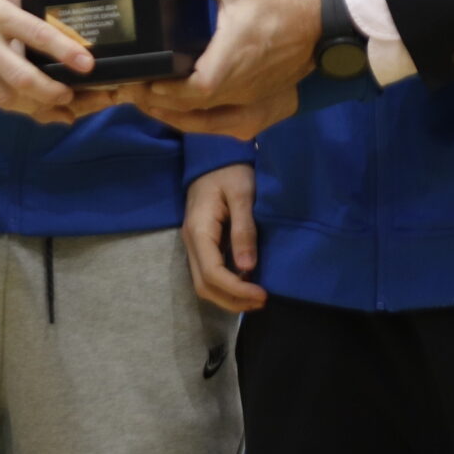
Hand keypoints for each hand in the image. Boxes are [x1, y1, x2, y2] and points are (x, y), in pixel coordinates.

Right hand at [0, 0, 92, 122]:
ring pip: (7, 98)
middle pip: (23, 78)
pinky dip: (13, 107)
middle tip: (74, 93)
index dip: (64, 50)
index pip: (35, 34)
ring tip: (58, 105)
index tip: (87, 62)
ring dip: (35, 106)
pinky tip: (30, 107)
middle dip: (53, 92)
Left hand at [128, 0, 316, 140]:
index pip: (195, 88)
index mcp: (230, 60)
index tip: (147, 81)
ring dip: (178, 111)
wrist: (315, 28)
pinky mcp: (255, 103)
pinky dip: (197, 113)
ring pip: (205, 117)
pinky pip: (219, 117)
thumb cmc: (275, 7)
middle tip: (137, 89)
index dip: (168, 90)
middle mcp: (238, 87)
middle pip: (193, 109)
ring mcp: (247, 99)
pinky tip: (182, 101)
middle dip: (162, 103)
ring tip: (153, 97)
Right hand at [183, 164, 266, 310]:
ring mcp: (194, 243)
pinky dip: (227, 285)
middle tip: (262, 301)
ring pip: (204, 283)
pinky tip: (247, 283)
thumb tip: (248, 268)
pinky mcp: (202, 243)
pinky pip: (209, 272)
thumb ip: (244, 229)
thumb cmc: (230, 169)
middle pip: (204, 286)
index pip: (212, 273)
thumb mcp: (242, 193)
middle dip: (232, 300)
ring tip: (257, 297)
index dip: (237, 290)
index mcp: (199, 230)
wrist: (214, 153)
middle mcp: (191, 241)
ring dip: (229, 296)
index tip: (262, 294)